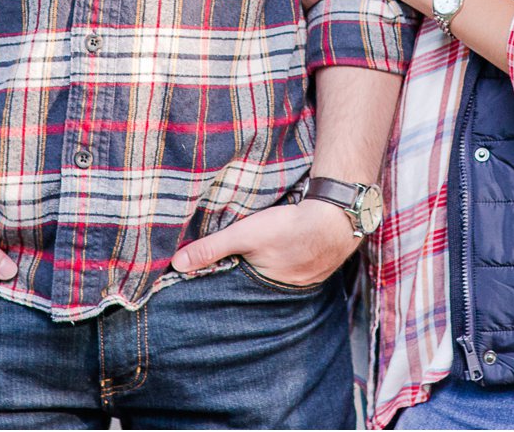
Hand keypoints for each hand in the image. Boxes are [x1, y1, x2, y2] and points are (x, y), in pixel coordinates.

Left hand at [170, 199, 360, 285]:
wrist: (336, 217)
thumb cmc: (289, 228)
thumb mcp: (244, 235)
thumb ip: (211, 248)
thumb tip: (177, 264)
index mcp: (265, 289)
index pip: (240, 296)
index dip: (229, 290)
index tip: (214, 289)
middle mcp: (286, 292)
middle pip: (261, 288)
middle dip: (250, 283)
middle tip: (239, 272)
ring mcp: (307, 279)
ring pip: (281, 278)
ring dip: (273, 271)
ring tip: (264, 261)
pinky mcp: (320, 264)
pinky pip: (300, 268)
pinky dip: (292, 261)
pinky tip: (290, 250)